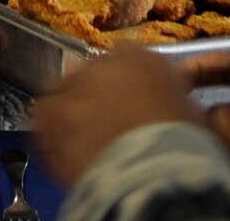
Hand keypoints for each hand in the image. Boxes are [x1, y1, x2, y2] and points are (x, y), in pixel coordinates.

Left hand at [30, 45, 203, 187]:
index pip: (123, 60)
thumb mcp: (188, 113)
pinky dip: (49, 132)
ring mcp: (73, 84)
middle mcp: (104, 62)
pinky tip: (63, 151)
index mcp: (141, 57)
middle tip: (104, 130)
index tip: (124, 106)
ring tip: (82, 144)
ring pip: (63, 93)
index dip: (122, 87)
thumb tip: (159, 105)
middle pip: (91, 75)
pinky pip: (41, 117)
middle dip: (95, 99)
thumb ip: (168, 98)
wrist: (154, 172)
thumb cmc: (180, 147)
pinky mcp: (50, 110)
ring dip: (70, 114)